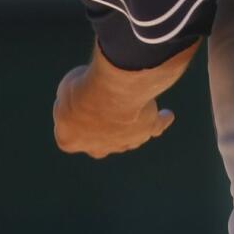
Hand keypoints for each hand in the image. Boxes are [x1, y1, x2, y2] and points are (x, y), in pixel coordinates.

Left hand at [52, 62, 175, 158]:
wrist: (112, 91)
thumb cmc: (84, 87)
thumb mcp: (67, 87)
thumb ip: (71, 96)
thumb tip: (80, 95)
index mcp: (69, 139)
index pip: (69, 133)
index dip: (74, 118)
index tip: (78, 104)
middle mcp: (97, 147)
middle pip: (100, 144)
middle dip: (102, 132)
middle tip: (105, 117)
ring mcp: (124, 142)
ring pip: (128, 138)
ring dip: (131, 126)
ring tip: (139, 115)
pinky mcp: (147, 130)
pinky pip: (156, 127)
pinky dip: (161, 120)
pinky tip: (166, 115)